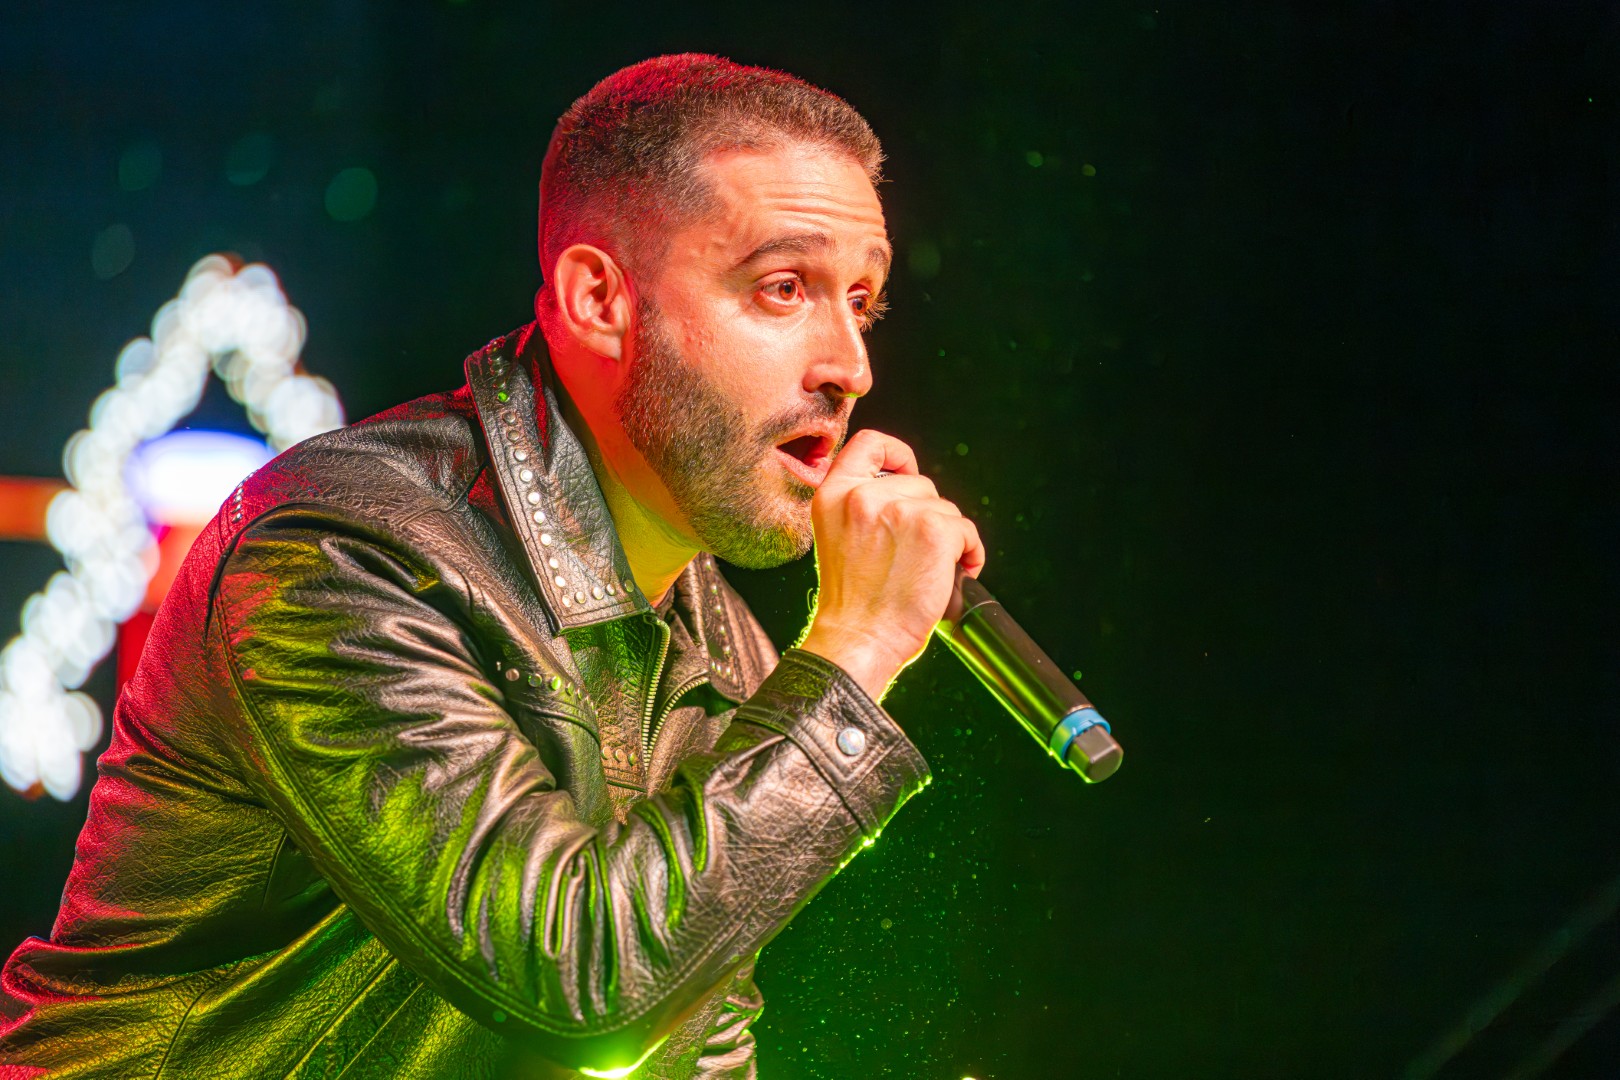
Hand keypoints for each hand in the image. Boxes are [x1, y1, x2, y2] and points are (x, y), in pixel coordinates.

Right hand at [797, 429, 985, 701]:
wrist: (857, 641)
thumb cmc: (851, 604)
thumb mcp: (837, 539)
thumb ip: (860, 508)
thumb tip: (902, 491)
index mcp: (833, 496)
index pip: (869, 444)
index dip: (897, 454)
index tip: (908, 471)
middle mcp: (864, 496)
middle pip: (919, 483)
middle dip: (927, 515)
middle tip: (918, 553)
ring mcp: (900, 510)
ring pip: (946, 509)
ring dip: (949, 538)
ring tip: (932, 570)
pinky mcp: (933, 530)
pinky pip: (965, 530)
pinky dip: (968, 553)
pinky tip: (954, 575)